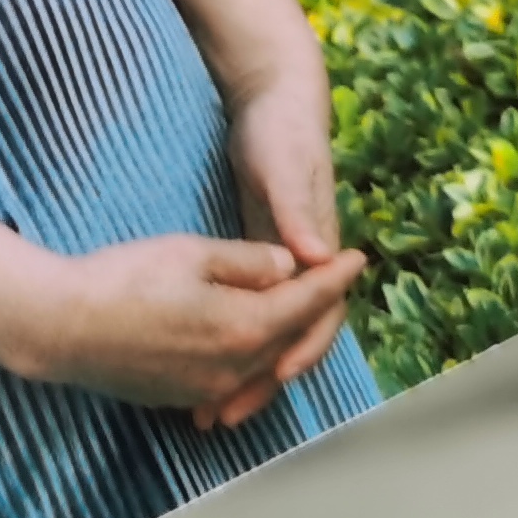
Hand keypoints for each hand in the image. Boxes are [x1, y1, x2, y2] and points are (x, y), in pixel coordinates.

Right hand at [22, 233, 366, 430]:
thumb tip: (287, 268)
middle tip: (331, 280)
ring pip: (263, 361)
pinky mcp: (182, 397)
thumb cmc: (123, 280)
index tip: (358, 259)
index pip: (306, 301)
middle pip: (290, 337)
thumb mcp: (191, 253)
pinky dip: (249, 356)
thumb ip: (247, 262)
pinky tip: (243, 339)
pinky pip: (233, 377)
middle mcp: (236, 368)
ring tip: (292, 308)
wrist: (61, 328)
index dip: (334, 277)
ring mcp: (209, 389)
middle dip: (313, 307)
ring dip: (282, 334)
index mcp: (245, 327)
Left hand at [225, 74, 353, 381]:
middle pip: (291, 336)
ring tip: (210, 411)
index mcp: (316, 248)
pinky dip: (231, 345)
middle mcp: (304, 265)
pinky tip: (200, 369)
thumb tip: (317, 255)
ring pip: (268, 333)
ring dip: (245, 372)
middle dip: (263, 378)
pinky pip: (249, 315)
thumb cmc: (281, 133)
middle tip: (227, 413)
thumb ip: (297, 210)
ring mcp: (281, 265)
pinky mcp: (255, 262)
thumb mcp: (284, 168)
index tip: (274, 377)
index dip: (299, 348)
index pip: (317, 312)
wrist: (276, 103)